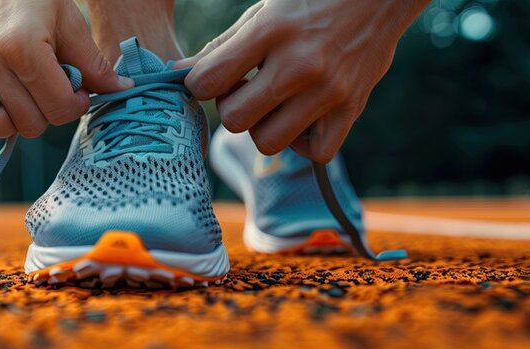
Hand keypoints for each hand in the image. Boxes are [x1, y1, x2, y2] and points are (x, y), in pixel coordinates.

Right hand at [0, 0, 132, 138]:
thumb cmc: (33, 1)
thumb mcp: (70, 22)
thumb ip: (94, 63)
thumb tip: (122, 89)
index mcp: (20, 44)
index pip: (58, 106)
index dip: (76, 104)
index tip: (78, 89)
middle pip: (33, 123)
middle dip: (52, 110)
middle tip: (55, 86)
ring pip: (6, 129)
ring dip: (26, 116)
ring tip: (32, 89)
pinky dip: (1, 119)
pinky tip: (12, 97)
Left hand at [177, 0, 427, 161]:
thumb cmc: (311, 2)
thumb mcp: (262, 13)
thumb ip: (220, 48)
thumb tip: (176, 75)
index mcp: (270, 31)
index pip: (207, 82)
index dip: (201, 85)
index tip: (214, 78)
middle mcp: (299, 64)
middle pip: (234, 120)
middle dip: (232, 109)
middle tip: (248, 90)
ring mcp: (328, 90)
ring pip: (269, 142)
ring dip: (264, 127)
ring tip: (275, 104)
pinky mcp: (352, 108)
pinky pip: (316, 152)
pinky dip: (304, 143)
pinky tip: (303, 118)